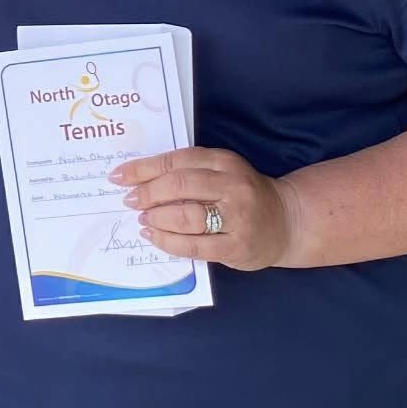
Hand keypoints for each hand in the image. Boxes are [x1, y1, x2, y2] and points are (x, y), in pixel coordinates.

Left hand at [110, 146, 294, 271]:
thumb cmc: (244, 195)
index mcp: (225, 162)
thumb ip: (189, 172)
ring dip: (157, 218)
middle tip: (130, 201)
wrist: (287, 221)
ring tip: (143, 219)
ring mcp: (236, 218)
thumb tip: (139, 180)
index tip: (119, 176)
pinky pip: (194, 245)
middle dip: (147, 193)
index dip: (143, 169)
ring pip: (186, 216)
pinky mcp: (236, 246)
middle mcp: (233, 186)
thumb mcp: (222, 173)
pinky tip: (155, 236)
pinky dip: (168, 241)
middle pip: (179, 185)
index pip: (177, 161)